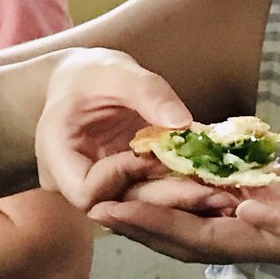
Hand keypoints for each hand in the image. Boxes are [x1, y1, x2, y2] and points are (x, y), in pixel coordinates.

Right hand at [33, 48, 199, 210]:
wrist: (82, 82)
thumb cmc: (89, 73)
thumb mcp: (114, 71)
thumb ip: (146, 92)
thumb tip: (183, 123)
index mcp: (57, 157)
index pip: (87, 192)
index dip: (121, 177)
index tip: (153, 153)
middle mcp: (76, 183)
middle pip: (120, 206)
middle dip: (167, 198)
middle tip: (214, 192)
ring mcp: (102, 189)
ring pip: (141, 208)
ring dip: (180, 200)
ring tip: (222, 193)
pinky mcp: (125, 188)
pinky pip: (152, 197)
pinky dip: (181, 190)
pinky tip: (214, 185)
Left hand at [92, 159, 279, 278]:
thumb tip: (249, 213)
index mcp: (263, 241)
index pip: (191, 237)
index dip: (148, 225)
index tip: (108, 211)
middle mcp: (251, 233)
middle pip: (178, 229)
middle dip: (134, 216)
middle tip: (85, 194)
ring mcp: (257, 216)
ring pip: (192, 212)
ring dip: (152, 199)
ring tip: (109, 178)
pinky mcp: (267, 194)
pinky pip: (217, 192)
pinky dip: (185, 181)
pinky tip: (162, 163)